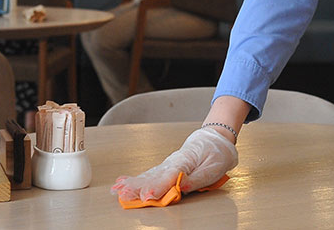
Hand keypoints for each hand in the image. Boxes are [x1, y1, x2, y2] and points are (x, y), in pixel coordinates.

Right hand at [112, 127, 237, 200]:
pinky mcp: (166, 167)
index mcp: (185, 161)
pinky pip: (150, 175)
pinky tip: (124, 184)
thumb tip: (182, 186)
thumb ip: (197, 178)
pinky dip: (136, 180)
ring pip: (148, 175)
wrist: (215, 137)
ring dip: (132, 184)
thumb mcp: (214, 167)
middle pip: (153, 176)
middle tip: (123, 195)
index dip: (158, 187)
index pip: (169, 176)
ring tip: (117, 190)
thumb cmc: (217, 152)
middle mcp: (172, 162)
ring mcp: (168, 164)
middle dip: (137, 187)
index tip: (147, 196)